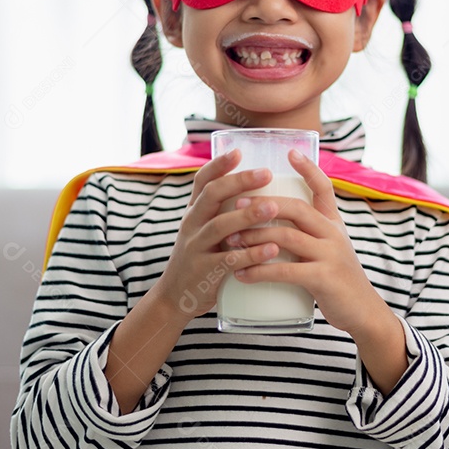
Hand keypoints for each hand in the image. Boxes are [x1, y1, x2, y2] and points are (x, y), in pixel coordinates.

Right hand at [146, 150, 286, 327]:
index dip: (218, 165)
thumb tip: (255, 187)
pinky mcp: (204, 272)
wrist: (174, 297)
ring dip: (247, 216)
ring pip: (220, 226)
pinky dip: (251, 254)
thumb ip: (222, 211)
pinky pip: (228, 260)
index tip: (238, 151)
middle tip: (266, 173)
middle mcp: (192, 225)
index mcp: (194, 212)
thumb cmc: (200, 258)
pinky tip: (272, 249)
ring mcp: (196, 248)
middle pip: (212, 196)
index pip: (202, 181)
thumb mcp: (203, 230)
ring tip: (274, 208)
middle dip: (239, 182)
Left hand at [224, 150, 390, 337]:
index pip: (324, 187)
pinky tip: (241, 273)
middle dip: (263, 204)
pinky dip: (260, 270)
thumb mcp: (329, 249)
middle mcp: (334, 234)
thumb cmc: (337, 280)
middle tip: (236, 205)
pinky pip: (287, 271)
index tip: (290, 152)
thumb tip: (274, 221)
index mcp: (334, 223)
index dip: (309, 168)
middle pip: (297, 208)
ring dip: (254, 237)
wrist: (362, 312)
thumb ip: (309, 234)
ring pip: (287, 237)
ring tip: (229, 240)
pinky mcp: (324, 279)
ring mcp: (331, 255)